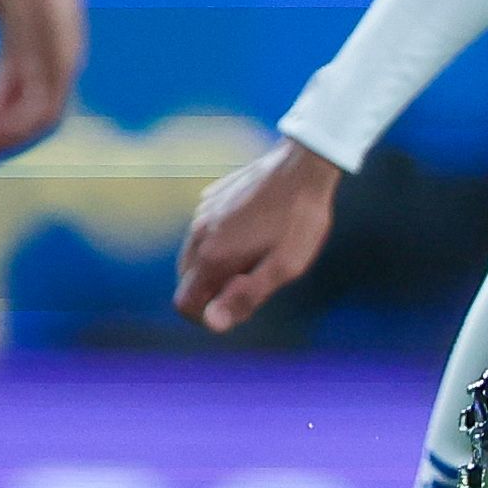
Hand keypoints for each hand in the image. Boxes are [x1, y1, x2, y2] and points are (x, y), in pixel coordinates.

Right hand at [174, 134, 342, 331]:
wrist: (303, 165)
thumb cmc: (299, 219)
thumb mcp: (283, 267)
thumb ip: (245, 297)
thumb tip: (212, 322)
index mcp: (212, 256)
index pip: (184, 303)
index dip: (206, 316)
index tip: (235, 307)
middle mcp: (198, 233)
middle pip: (186, 281)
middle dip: (211, 291)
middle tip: (251, 282)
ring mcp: (202, 212)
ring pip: (193, 255)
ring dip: (214, 266)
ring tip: (254, 256)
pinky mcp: (211, 196)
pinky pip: (203, 231)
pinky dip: (218, 242)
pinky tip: (251, 231)